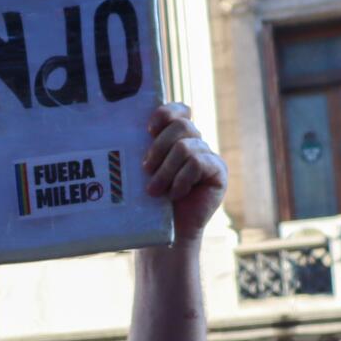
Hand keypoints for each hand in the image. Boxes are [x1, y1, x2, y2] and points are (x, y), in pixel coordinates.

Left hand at [142, 103, 225, 240]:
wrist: (167, 230)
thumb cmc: (149, 200)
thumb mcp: (142, 171)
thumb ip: (142, 149)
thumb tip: (122, 128)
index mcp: (176, 137)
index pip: (178, 110)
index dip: (165, 113)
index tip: (147, 129)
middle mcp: (194, 142)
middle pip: (182, 126)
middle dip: (159, 147)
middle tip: (145, 169)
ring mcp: (208, 155)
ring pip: (185, 148)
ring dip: (166, 171)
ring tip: (154, 191)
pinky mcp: (218, 171)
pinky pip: (198, 164)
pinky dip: (181, 180)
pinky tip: (175, 195)